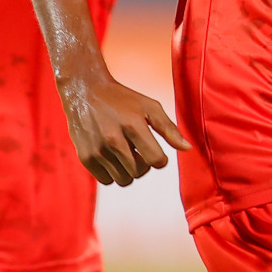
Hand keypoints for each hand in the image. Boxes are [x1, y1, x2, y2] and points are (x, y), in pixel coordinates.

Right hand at [59, 72, 190, 186]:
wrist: (84, 90)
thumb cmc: (122, 99)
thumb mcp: (149, 106)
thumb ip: (169, 128)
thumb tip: (187, 149)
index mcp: (132, 124)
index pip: (156, 161)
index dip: (160, 159)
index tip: (155, 151)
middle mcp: (113, 139)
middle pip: (140, 172)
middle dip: (144, 164)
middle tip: (138, 149)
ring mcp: (97, 149)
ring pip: (123, 180)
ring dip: (128, 170)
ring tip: (124, 152)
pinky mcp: (85, 157)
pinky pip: (107, 181)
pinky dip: (112, 172)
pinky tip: (110, 155)